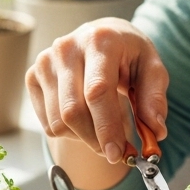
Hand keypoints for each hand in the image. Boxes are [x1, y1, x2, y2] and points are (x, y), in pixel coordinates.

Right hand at [26, 19, 168, 164]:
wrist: (102, 36)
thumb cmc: (129, 54)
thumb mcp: (153, 68)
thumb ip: (155, 99)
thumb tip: (156, 131)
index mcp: (100, 41)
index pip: (97, 91)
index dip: (107, 127)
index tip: (118, 153)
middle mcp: (67, 48)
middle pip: (74, 111)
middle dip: (96, 140)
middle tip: (117, 152)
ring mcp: (45, 62)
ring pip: (59, 122)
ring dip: (84, 138)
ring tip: (103, 128)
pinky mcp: (33, 76)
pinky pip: (48, 123)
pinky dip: (69, 132)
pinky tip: (85, 118)